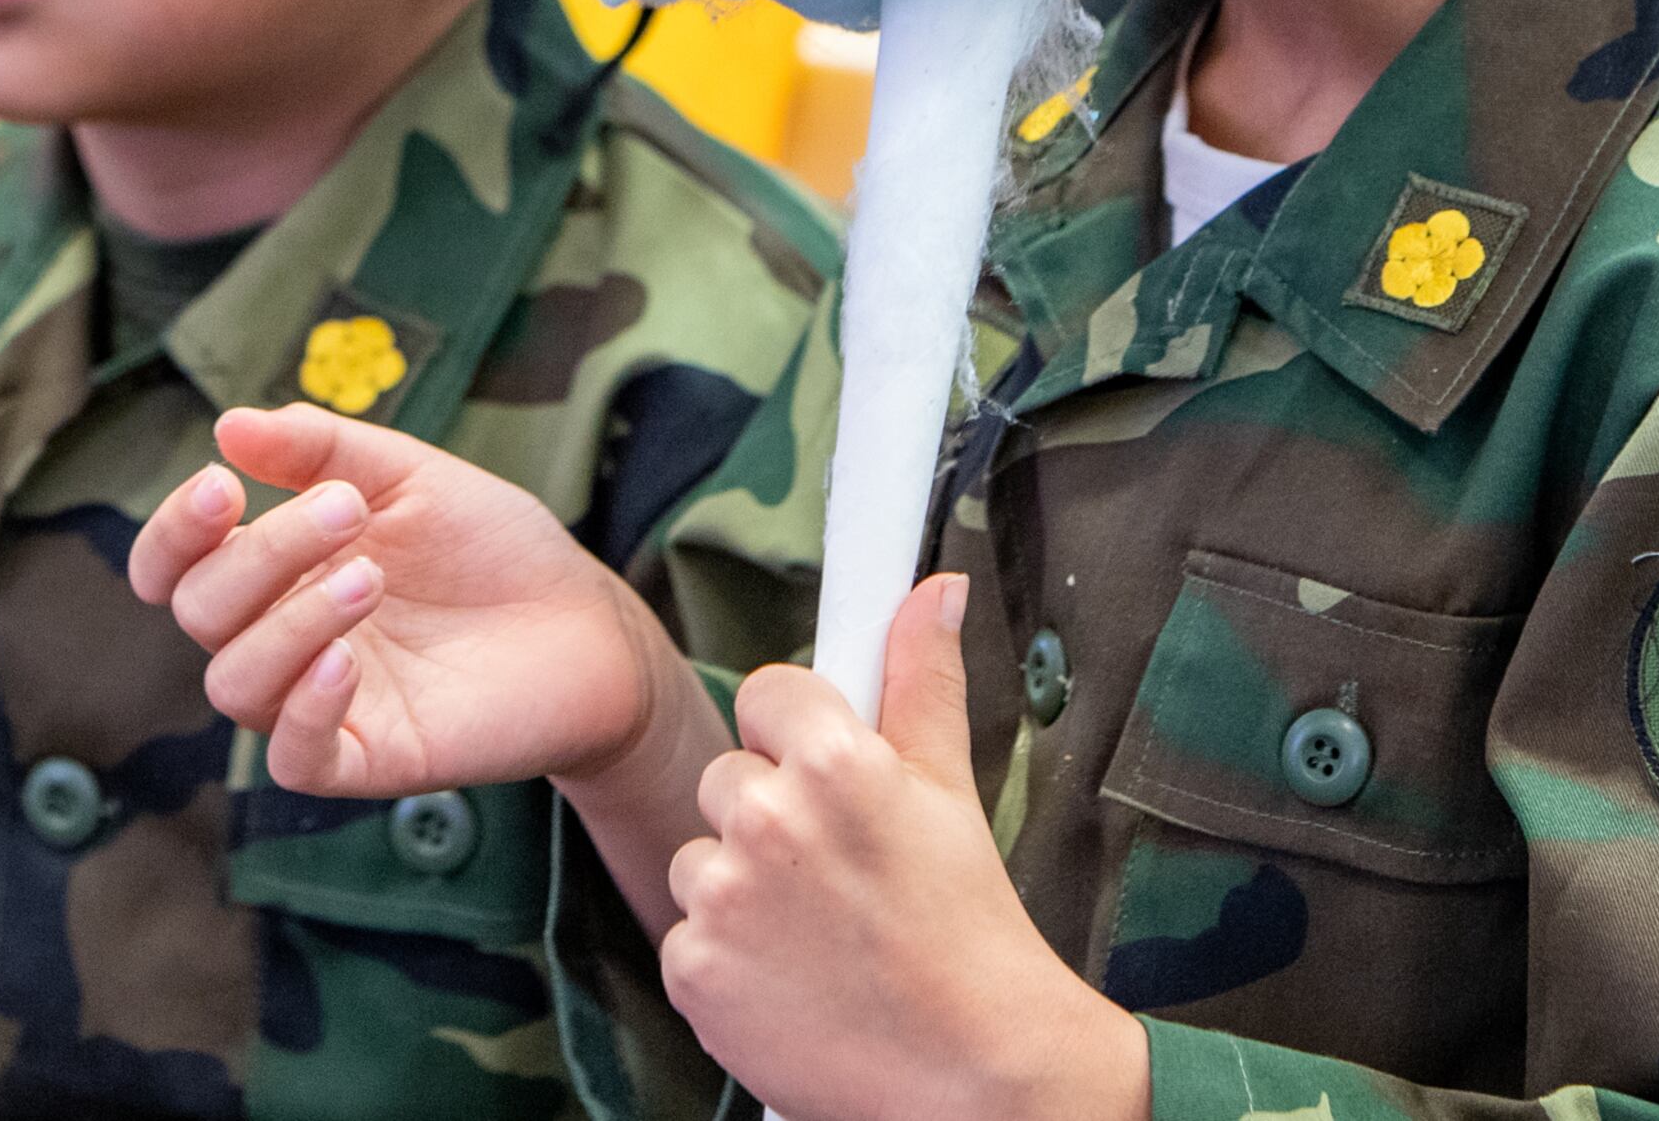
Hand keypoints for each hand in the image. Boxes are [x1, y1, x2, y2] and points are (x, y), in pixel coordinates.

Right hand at [130, 404, 674, 797]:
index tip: (224, 484)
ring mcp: (322, 701)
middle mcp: (284, 637)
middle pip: (202, 614)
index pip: (176, 566)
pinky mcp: (370, 757)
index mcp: (278, 569)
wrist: (585, 622)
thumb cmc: (491, 546)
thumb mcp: (408, 474)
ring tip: (368, 577)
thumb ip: (320, 447)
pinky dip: (303, 710)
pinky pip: (294, 760)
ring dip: (287, 622)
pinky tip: (346, 661)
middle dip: (258, 553)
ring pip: (235, 685)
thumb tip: (227, 423)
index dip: (173, 531)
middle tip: (345, 510)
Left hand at [663, 575, 1142, 1120]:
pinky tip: (789, 978)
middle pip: (728, 777)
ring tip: (818, 933)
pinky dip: (726, 956)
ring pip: (701, 856)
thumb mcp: (951, 791)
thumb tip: (933, 587)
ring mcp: (721, 898)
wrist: (971, 1078)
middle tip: (838, 873)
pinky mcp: (692, 970)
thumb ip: (923, 678)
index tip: (829, 780)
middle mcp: (766, 818)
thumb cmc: (968, 930)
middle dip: (770, 815)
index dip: (797, 735)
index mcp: (833, 760)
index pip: (767, 693)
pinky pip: (686, 932)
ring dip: (742, 886)